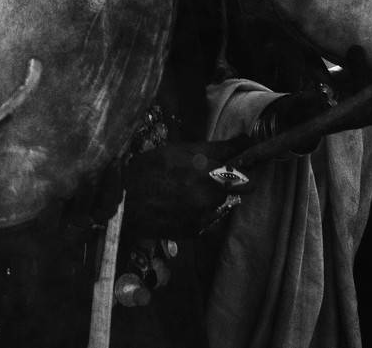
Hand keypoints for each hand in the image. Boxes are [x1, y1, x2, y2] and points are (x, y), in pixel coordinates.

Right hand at [121, 139, 254, 236]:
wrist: (121, 205)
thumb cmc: (146, 170)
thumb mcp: (177, 151)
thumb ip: (213, 149)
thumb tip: (246, 140)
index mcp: (202, 165)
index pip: (242, 160)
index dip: (249, 157)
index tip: (248, 152)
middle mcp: (207, 191)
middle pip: (243, 185)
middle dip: (236, 179)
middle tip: (223, 175)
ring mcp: (203, 213)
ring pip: (224, 202)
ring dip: (216, 196)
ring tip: (190, 191)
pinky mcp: (197, 231)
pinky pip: (210, 218)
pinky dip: (201, 212)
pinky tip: (182, 206)